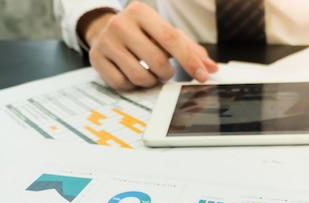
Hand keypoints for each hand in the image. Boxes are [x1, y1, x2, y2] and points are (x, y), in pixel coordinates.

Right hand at [83, 2, 217, 89]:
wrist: (103, 29)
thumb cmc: (141, 33)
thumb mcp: (164, 33)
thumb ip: (189, 49)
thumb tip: (211, 67)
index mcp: (141, 12)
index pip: (171, 39)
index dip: (189, 61)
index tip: (202, 76)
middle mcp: (121, 24)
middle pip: (157, 61)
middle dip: (167, 73)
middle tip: (165, 71)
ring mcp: (106, 42)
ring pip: (140, 76)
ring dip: (150, 81)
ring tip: (148, 72)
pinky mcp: (96, 59)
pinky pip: (123, 84)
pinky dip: (132, 85)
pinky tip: (131, 74)